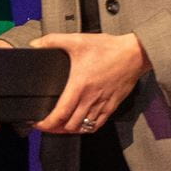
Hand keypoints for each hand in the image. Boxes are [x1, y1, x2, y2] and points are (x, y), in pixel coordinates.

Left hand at [30, 32, 148, 136]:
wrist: (135, 53)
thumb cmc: (109, 48)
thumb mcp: (77, 40)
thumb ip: (53, 40)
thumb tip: (34, 44)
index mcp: (79, 86)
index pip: (60, 114)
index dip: (46, 123)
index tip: (38, 123)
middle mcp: (90, 99)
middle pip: (70, 126)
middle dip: (56, 128)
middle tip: (48, 124)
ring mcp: (102, 104)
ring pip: (84, 127)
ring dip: (71, 129)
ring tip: (62, 126)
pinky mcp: (113, 105)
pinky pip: (98, 124)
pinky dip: (88, 127)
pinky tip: (82, 123)